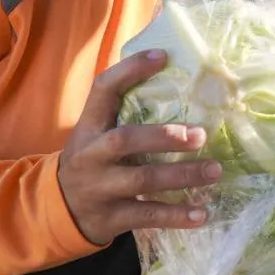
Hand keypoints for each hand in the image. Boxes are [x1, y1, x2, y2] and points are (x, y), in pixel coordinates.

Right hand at [55, 50, 222, 246]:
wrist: (59, 210)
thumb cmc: (93, 161)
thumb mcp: (97, 134)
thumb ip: (125, 114)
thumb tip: (180, 81)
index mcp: (89, 127)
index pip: (103, 89)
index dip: (130, 71)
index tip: (163, 57)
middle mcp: (91, 155)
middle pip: (125, 140)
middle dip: (164, 137)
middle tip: (200, 135)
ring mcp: (100, 188)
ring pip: (142, 180)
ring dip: (182, 175)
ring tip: (215, 170)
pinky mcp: (111, 217)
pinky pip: (148, 216)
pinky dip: (177, 216)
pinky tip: (202, 213)